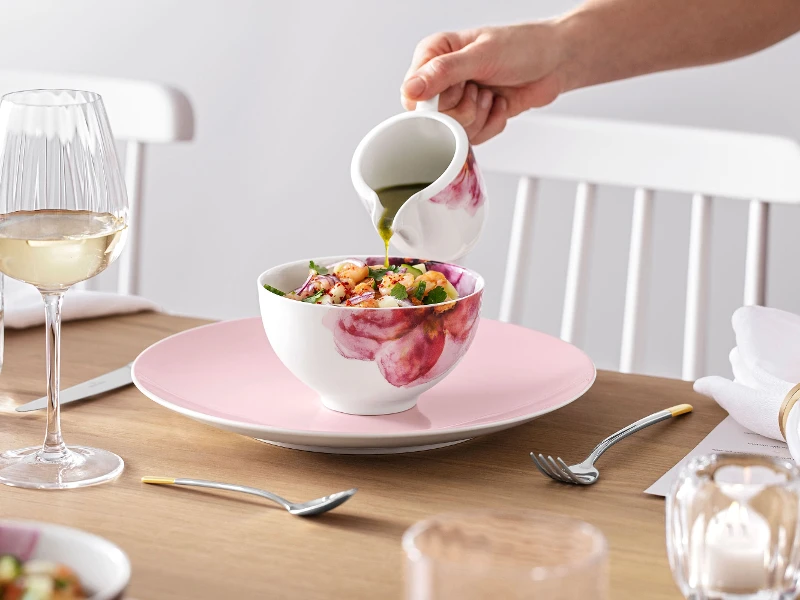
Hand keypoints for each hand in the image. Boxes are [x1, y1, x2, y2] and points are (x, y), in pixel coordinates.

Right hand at [401, 22, 564, 143]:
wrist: (556, 61)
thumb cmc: (523, 46)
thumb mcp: (481, 55)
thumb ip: (443, 72)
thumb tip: (411, 89)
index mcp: (434, 55)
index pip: (412, 96)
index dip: (434, 104)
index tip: (458, 91)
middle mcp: (442, 79)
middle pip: (434, 119)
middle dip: (463, 110)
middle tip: (479, 90)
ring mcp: (459, 100)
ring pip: (454, 133)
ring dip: (479, 118)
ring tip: (491, 94)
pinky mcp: (475, 117)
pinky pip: (474, 138)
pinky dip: (492, 124)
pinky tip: (500, 104)